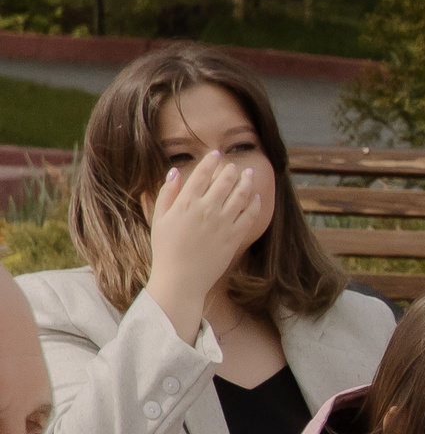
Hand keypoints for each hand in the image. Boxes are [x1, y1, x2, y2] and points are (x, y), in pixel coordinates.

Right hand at [143, 150, 270, 339]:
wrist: (181, 279)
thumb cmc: (166, 249)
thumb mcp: (158, 218)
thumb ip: (166, 193)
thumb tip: (175, 171)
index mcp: (185, 203)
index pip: (201, 174)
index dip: (211, 161)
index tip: (216, 154)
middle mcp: (206, 210)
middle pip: (224, 181)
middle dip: (231, 170)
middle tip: (235, 165)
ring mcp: (222, 223)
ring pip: (240, 195)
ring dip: (247, 182)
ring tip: (249, 174)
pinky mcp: (234, 237)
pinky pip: (249, 216)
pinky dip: (254, 204)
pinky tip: (256, 197)